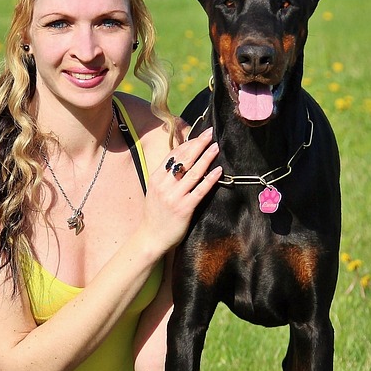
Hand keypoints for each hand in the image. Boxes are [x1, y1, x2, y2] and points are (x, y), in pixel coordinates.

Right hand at [139, 127, 222, 253]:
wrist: (151, 237)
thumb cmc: (155, 214)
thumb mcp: (155, 191)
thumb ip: (166, 176)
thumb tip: (183, 159)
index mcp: (156, 178)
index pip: (173, 155)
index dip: (187, 144)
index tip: (199, 136)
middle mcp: (164, 185)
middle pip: (183, 160)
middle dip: (198, 144)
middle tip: (210, 133)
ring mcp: (174, 197)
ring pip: (193, 172)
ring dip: (206, 158)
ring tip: (216, 147)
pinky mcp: (184, 208)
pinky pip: (200, 190)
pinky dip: (210, 179)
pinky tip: (218, 171)